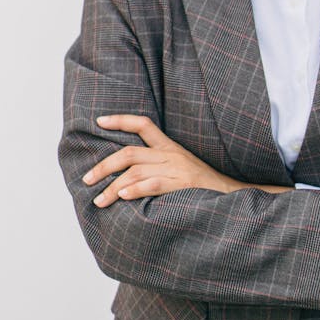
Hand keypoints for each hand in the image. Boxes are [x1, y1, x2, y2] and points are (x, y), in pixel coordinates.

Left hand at [82, 114, 242, 205]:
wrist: (232, 195)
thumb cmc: (203, 187)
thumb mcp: (181, 168)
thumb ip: (157, 166)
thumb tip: (126, 178)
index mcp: (170, 147)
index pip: (143, 124)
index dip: (120, 120)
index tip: (99, 121)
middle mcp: (170, 154)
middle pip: (129, 152)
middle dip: (104, 166)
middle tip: (87, 179)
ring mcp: (176, 168)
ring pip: (136, 170)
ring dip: (113, 186)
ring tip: (99, 200)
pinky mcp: (182, 184)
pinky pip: (154, 184)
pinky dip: (136, 189)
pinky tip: (123, 196)